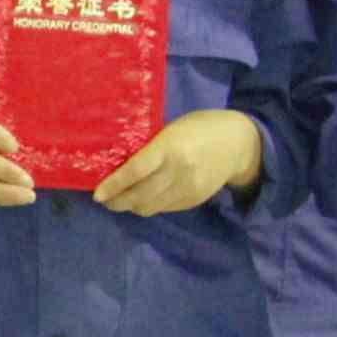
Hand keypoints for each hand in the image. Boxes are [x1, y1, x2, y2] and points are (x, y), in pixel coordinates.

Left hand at [93, 109, 265, 218]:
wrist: (239, 144)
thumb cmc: (200, 128)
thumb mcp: (172, 129)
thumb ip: (151, 147)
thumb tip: (121, 164)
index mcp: (170, 148)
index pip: (135, 172)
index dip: (113, 185)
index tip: (97, 193)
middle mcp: (178, 172)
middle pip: (139, 196)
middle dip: (117, 202)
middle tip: (104, 199)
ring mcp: (187, 189)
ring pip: (150, 207)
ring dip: (131, 207)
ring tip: (119, 201)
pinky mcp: (193, 200)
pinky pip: (164, 208)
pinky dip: (149, 206)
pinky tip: (142, 199)